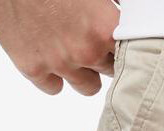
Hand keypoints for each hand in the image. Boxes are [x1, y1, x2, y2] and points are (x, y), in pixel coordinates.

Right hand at [0, 0, 119, 95]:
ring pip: (88, 87)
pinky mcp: (32, 68)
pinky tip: (47, 55)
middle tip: (90, 38)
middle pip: (111, 72)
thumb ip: (108, 10)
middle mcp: (86, 51)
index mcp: (105, 27)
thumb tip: (121, 18)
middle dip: (103, 57)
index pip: (131, 56)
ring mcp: (59, 63)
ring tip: (71, 49)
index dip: (125, 49)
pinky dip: (52, 76)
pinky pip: (54, 88)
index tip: (118, 44)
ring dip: (83, 72)